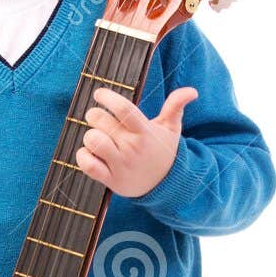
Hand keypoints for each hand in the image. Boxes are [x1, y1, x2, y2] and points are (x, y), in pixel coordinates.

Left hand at [74, 85, 198, 196]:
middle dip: (94, 115)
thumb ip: (176, 107)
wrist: (165, 185)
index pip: (124, 109)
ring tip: (96, 136)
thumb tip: (192, 91)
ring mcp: (120, 165)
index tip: (99, 94)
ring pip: (93, 141)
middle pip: (102, 123)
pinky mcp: (110, 180)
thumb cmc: (163, 150)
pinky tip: (90, 152)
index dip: (108, 98)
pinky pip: (88, 164)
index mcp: (145, 132)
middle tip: (96, 117)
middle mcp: (132, 148)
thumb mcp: (172, 129)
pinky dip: (83, 156)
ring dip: (89, 135)